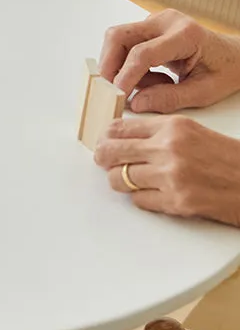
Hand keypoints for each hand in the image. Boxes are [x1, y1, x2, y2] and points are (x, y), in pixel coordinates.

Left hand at [95, 115, 239, 226]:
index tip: (103, 141)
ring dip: (119, 181)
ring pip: (119, 178)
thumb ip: (158, 132)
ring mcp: (171, 177)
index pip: (119, 128)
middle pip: (111, 151)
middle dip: (102, 157)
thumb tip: (123, 137)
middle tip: (103, 161)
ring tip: (127, 180)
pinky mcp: (177, 202)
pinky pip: (139, 200)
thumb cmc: (228, 158)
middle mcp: (168, 149)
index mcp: (172, 127)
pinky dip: (140, 198)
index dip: (105, 136)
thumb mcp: (192, 131)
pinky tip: (150, 194)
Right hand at [99, 9, 239, 112]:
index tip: (118, 95)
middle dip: (109, 64)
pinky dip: (128, 64)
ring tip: (147, 85)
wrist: (235, 56)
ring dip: (119, 65)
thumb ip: (169, 99)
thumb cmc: (225, 71)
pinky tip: (151, 77)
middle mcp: (166, 21)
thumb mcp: (204, 93)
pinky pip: (125, 43)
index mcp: (186, 35)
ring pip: (118, 38)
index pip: (143, 53)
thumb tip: (136, 103)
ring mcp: (155, 20)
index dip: (126, 75)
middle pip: (120, 36)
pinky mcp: (149, 26)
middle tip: (111, 89)